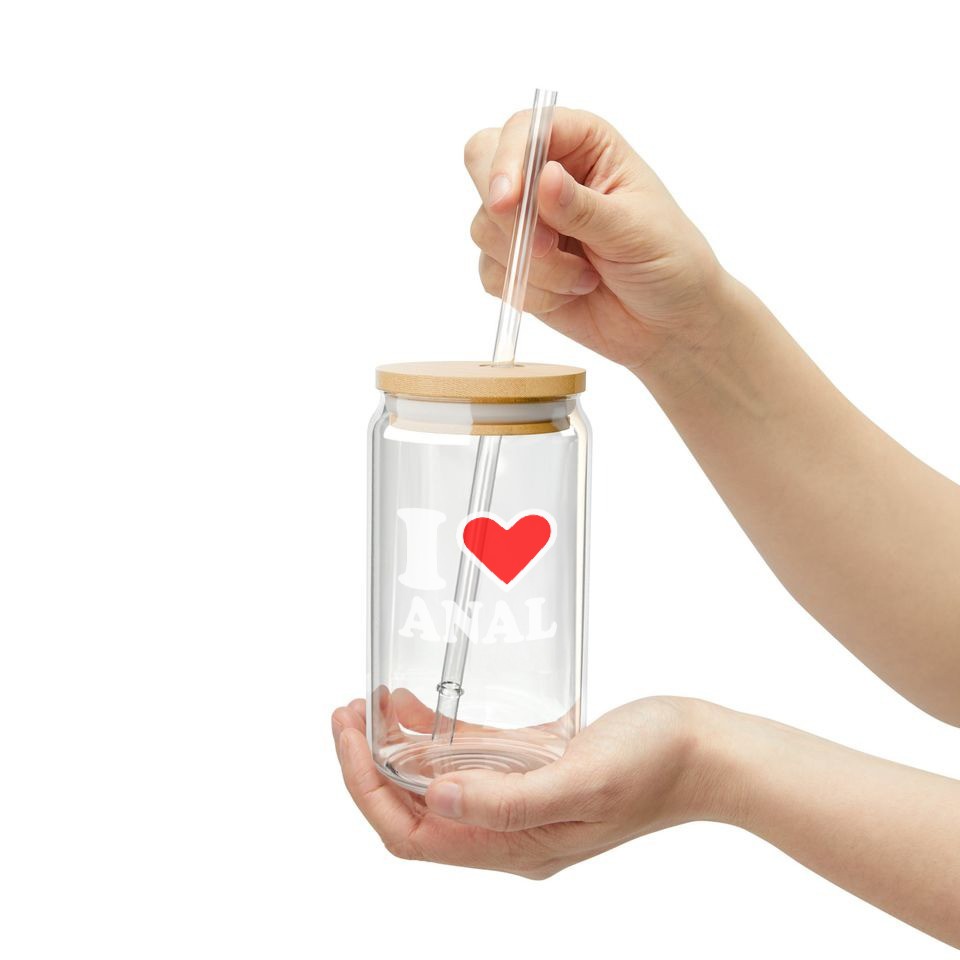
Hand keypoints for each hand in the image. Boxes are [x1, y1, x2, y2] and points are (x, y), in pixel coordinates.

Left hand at [331, 695, 721, 878]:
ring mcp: (519, 799)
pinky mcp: (533, 768)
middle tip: (346, 713)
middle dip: (369, 765)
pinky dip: (435, 735)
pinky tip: (416, 704)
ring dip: (396, 748)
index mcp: (513, 847)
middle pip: (413, 810)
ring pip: (435, 784)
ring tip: (368, 703)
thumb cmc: (654, 766)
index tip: (346, 735)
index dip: (366, 789)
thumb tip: (433, 800)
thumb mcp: (582, 782)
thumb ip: (508, 800)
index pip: (412, 834)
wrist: (704, 750)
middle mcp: (507, 830)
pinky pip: (468, 759)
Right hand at [465, 108, 727, 372]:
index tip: (508, 202)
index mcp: (583, 144)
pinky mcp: (516, 265)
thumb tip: (543, 178)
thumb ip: (583, 208)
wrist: (668, 322)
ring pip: (485, 228)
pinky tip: (571, 294)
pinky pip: (492, 273)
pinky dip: (530, 292)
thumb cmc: (667, 261)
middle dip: (506, 214)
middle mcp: (546, 174)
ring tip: (584, 278)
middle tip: (543, 246)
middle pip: (482, 164)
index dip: (508, 160)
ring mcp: (527, 221)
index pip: (524, 129)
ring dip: (533, 265)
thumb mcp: (633, 230)